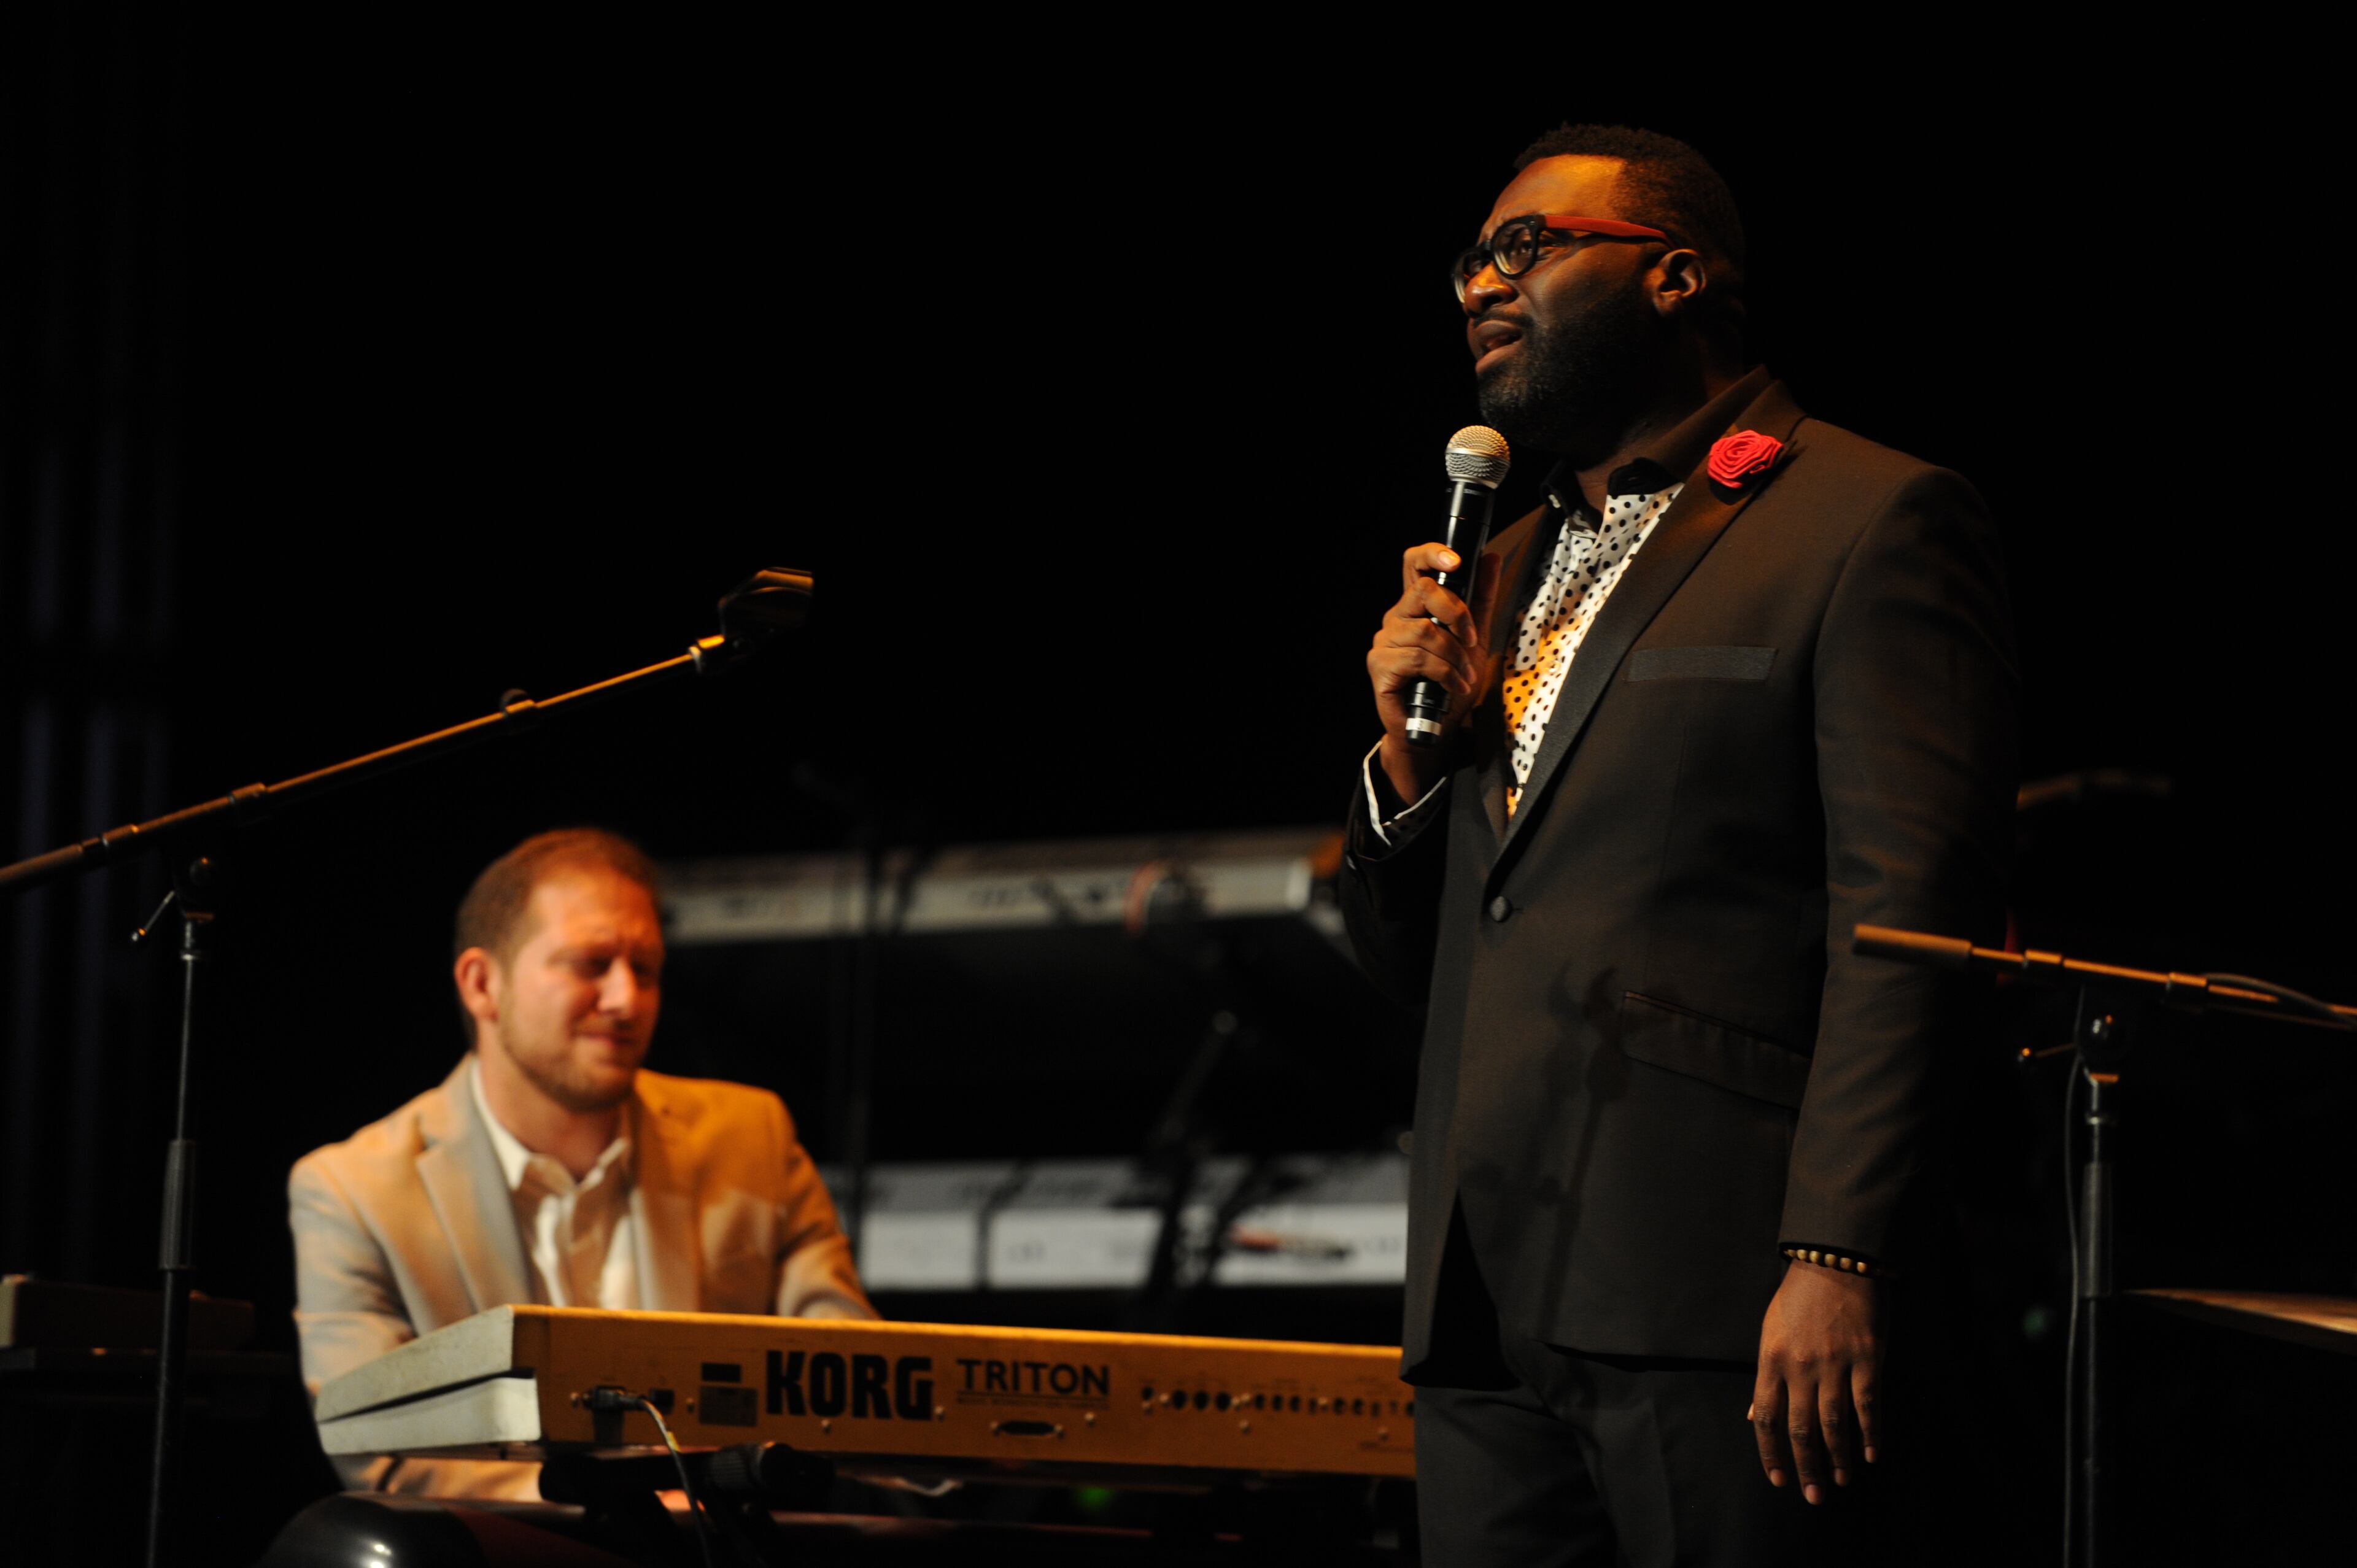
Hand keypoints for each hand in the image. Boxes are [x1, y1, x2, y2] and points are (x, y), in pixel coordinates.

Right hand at [1367, 543, 1499, 801]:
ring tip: (1464, 675)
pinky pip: (1418, 658)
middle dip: (1456, 613)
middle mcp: (1396, 618)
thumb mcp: (1474, 638)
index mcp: (1416, 606)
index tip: (1457, 561)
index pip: (1414, 564)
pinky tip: (1453, 685)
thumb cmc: (1449, 683)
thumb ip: (1481, 599)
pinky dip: (1445, 673)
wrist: (1433, 728)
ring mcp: (1384, 641)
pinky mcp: (1380, 665)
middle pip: (1422, 590)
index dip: (1432, 553)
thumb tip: (1490, 558)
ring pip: (1425, 631)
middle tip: (1471, 639)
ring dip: (1455, 655)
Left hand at [1750, 1260, 1883, 1503]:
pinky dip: (1870, 1434)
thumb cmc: (1798, 1296)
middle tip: (1813, 1496)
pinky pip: (1868, 1406)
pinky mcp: (1867, 1359)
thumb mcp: (1770, 1331)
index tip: (1777, 1479)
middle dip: (1805, 1467)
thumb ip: (1766, 1376)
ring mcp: (1835, 1363)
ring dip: (1838, 1458)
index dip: (1771, 1453)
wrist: (1836, 1260)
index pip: (1767, 1418)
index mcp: (1771, 1359)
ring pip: (1834, 1424)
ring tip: (1841, 1481)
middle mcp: (1800, 1366)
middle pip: (1800, 1429)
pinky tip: (1871, 1456)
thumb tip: (1755, 1415)